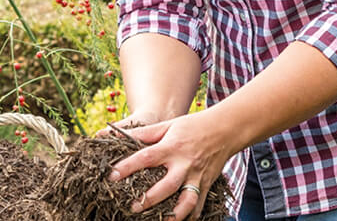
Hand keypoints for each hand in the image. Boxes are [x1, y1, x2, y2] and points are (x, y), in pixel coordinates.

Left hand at [106, 110, 234, 220]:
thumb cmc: (192, 126)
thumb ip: (143, 133)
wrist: (225, 129)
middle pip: (167, 185)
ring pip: (187, 201)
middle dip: (150, 199)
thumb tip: (116, 135)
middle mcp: (184, 164)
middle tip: (133, 207)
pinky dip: (190, 216)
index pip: (146, 158)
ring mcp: (197, 176)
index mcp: (172, 147)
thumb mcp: (167, 125)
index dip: (127, 167)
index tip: (112, 176)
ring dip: (174, 215)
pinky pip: (199, 205)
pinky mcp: (206, 184)